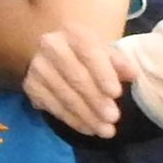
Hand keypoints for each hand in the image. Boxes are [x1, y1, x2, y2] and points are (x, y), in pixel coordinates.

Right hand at [20, 27, 138, 138]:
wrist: (57, 55)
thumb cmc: (88, 54)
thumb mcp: (105, 52)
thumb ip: (118, 62)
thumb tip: (132, 73)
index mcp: (73, 32)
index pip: (89, 52)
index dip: (103, 73)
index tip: (116, 93)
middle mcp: (51, 46)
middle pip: (76, 76)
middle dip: (96, 100)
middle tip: (113, 118)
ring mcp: (38, 67)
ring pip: (64, 95)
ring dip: (86, 115)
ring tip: (105, 130)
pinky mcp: (31, 86)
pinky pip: (53, 107)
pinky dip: (73, 120)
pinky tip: (88, 129)